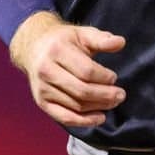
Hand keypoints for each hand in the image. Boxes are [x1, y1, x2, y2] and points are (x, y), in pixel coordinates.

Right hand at [9, 11, 126, 127]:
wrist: (34, 47)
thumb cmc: (63, 41)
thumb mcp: (82, 33)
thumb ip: (102, 39)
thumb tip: (120, 42)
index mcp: (57, 50)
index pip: (86, 71)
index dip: (104, 77)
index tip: (113, 78)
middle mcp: (46, 70)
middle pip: (82, 90)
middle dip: (105, 95)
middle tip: (120, 95)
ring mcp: (42, 88)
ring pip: (76, 105)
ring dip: (98, 107)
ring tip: (112, 103)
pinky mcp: (42, 102)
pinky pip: (64, 118)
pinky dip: (84, 121)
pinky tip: (99, 117)